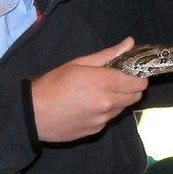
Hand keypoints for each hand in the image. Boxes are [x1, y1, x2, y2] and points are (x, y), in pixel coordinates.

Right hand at [30, 38, 148, 141]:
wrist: (34, 114)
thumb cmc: (54, 83)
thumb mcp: (79, 63)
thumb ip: (108, 54)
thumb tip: (130, 42)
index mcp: (105, 82)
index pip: (139, 83)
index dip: (138, 77)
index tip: (130, 73)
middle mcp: (108, 103)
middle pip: (135, 97)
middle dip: (130, 89)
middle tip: (116, 82)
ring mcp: (102, 119)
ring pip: (122, 109)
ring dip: (117, 101)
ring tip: (98, 94)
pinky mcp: (96, 131)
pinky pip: (108, 119)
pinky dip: (104, 112)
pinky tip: (88, 107)